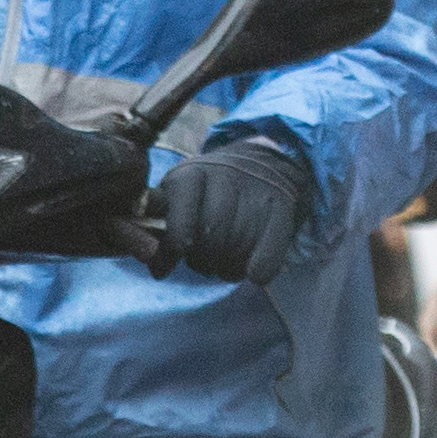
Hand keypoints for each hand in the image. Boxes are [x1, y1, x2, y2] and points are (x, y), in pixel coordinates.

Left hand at [144, 131, 313, 284]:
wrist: (263, 162)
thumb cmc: (209, 193)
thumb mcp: (179, 197)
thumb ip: (159, 225)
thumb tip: (154, 265)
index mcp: (189, 174)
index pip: (181, 221)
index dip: (174, 248)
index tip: (167, 267)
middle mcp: (222, 175)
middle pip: (212, 237)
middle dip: (205, 261)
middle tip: (206, 263)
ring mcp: (255, 186)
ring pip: (239, 245)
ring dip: (230, 267)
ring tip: (226, 265)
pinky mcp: (282, 200)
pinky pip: (271, 244)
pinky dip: (263, 265)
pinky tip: (255, 275)